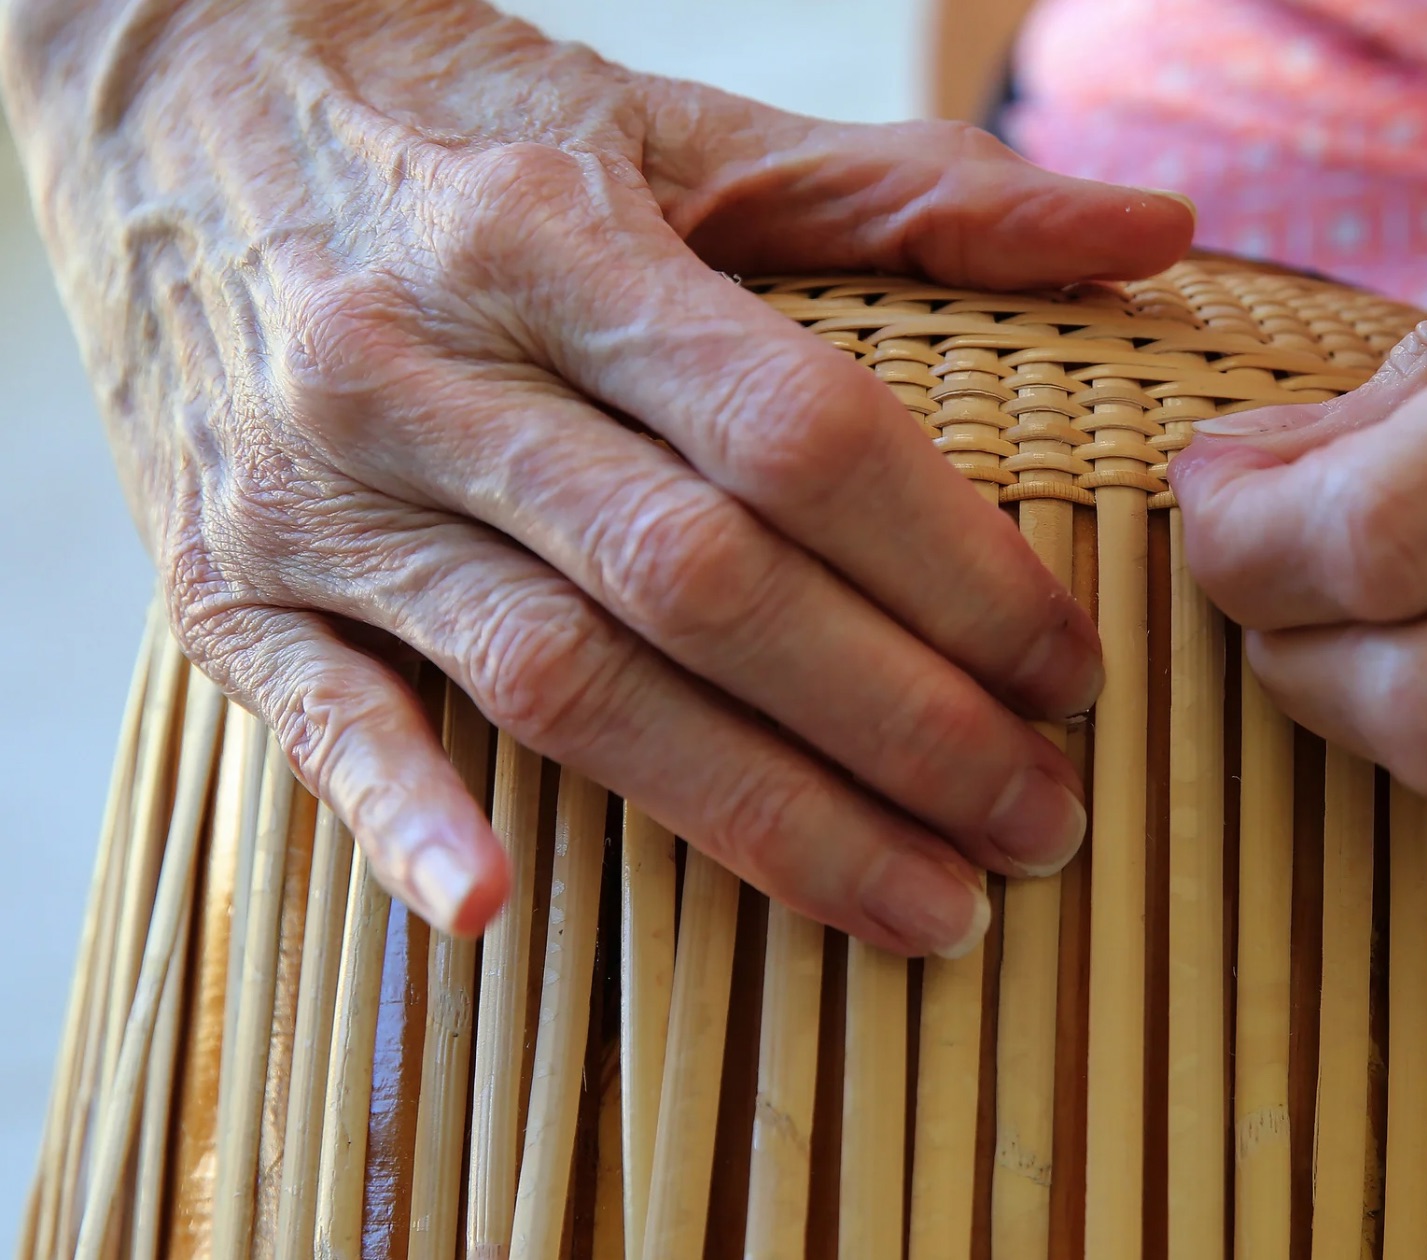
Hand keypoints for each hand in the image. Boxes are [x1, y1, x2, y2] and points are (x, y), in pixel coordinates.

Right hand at [0, 0, 1192, 946]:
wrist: (165, 82)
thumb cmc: (465, 118)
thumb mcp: (682, 126)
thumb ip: (914, 193)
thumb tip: (1149, 231)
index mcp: (552, 234)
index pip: (796, 432)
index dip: (955, 569)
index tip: (1073, 670)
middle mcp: (418, 363)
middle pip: (701, 585)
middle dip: (899, 727)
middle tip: (1042, 822)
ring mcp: (309, 483)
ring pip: (559, 681)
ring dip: (755, 817)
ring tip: (924, 908)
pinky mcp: (221, 574)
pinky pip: (313, 716)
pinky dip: (401, 814)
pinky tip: (498, 914)